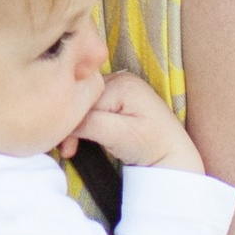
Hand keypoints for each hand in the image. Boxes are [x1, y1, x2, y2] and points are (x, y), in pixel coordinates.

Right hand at [71, 70, 201, 173]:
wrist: (172, 155)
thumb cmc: (150, 146)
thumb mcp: (119, 136)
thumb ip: (90, 124)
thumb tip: (63, 121)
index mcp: (123, 83)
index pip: (85, 98)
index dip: (72, 121)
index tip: (67, 146)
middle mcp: (120, 78)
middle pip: (83, 99)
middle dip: (72, 124)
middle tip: (68, 150)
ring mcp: (119, 86)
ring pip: (84, 103)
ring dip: (75, 125)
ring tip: (72, 148)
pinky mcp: (117, 97)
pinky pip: (91, 106)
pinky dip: (83, 123)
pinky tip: (80, 137)